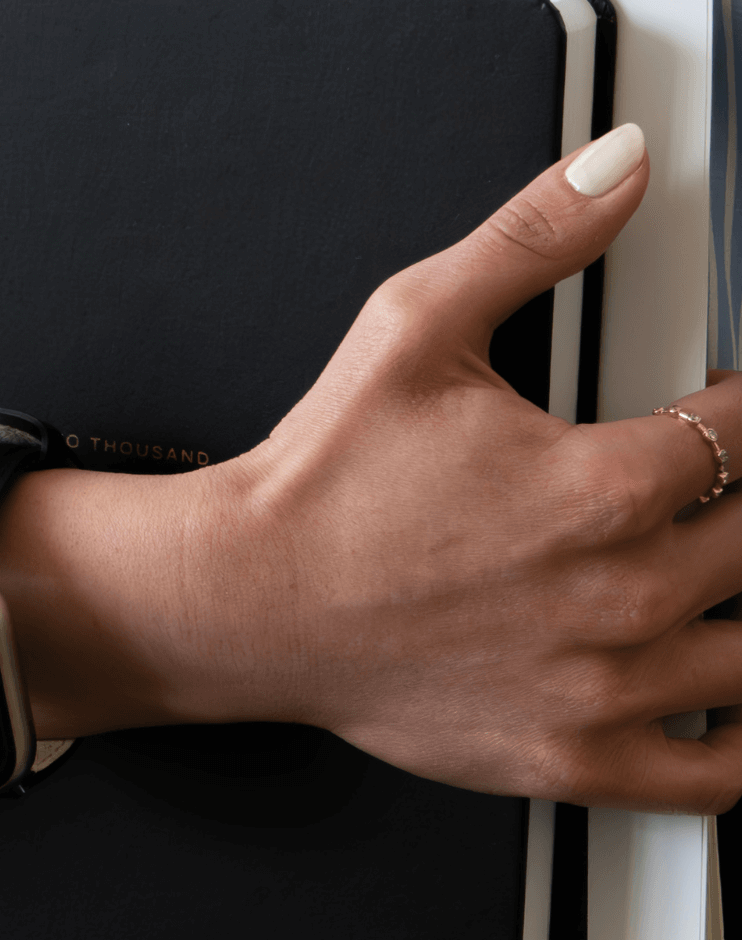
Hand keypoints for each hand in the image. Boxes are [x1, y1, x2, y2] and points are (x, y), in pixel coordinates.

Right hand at [170, 122, 741, 811]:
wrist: (246, 601)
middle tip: (719, 488)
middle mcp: (619, 593)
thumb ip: (531, 238)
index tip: (727, 404)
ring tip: (722, 572)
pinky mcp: (567, 756)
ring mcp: (600, 687)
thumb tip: (620, 163)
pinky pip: (712, 776)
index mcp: (600, 486)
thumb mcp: (414, 327)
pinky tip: (733, 704)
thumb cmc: (322, 484)